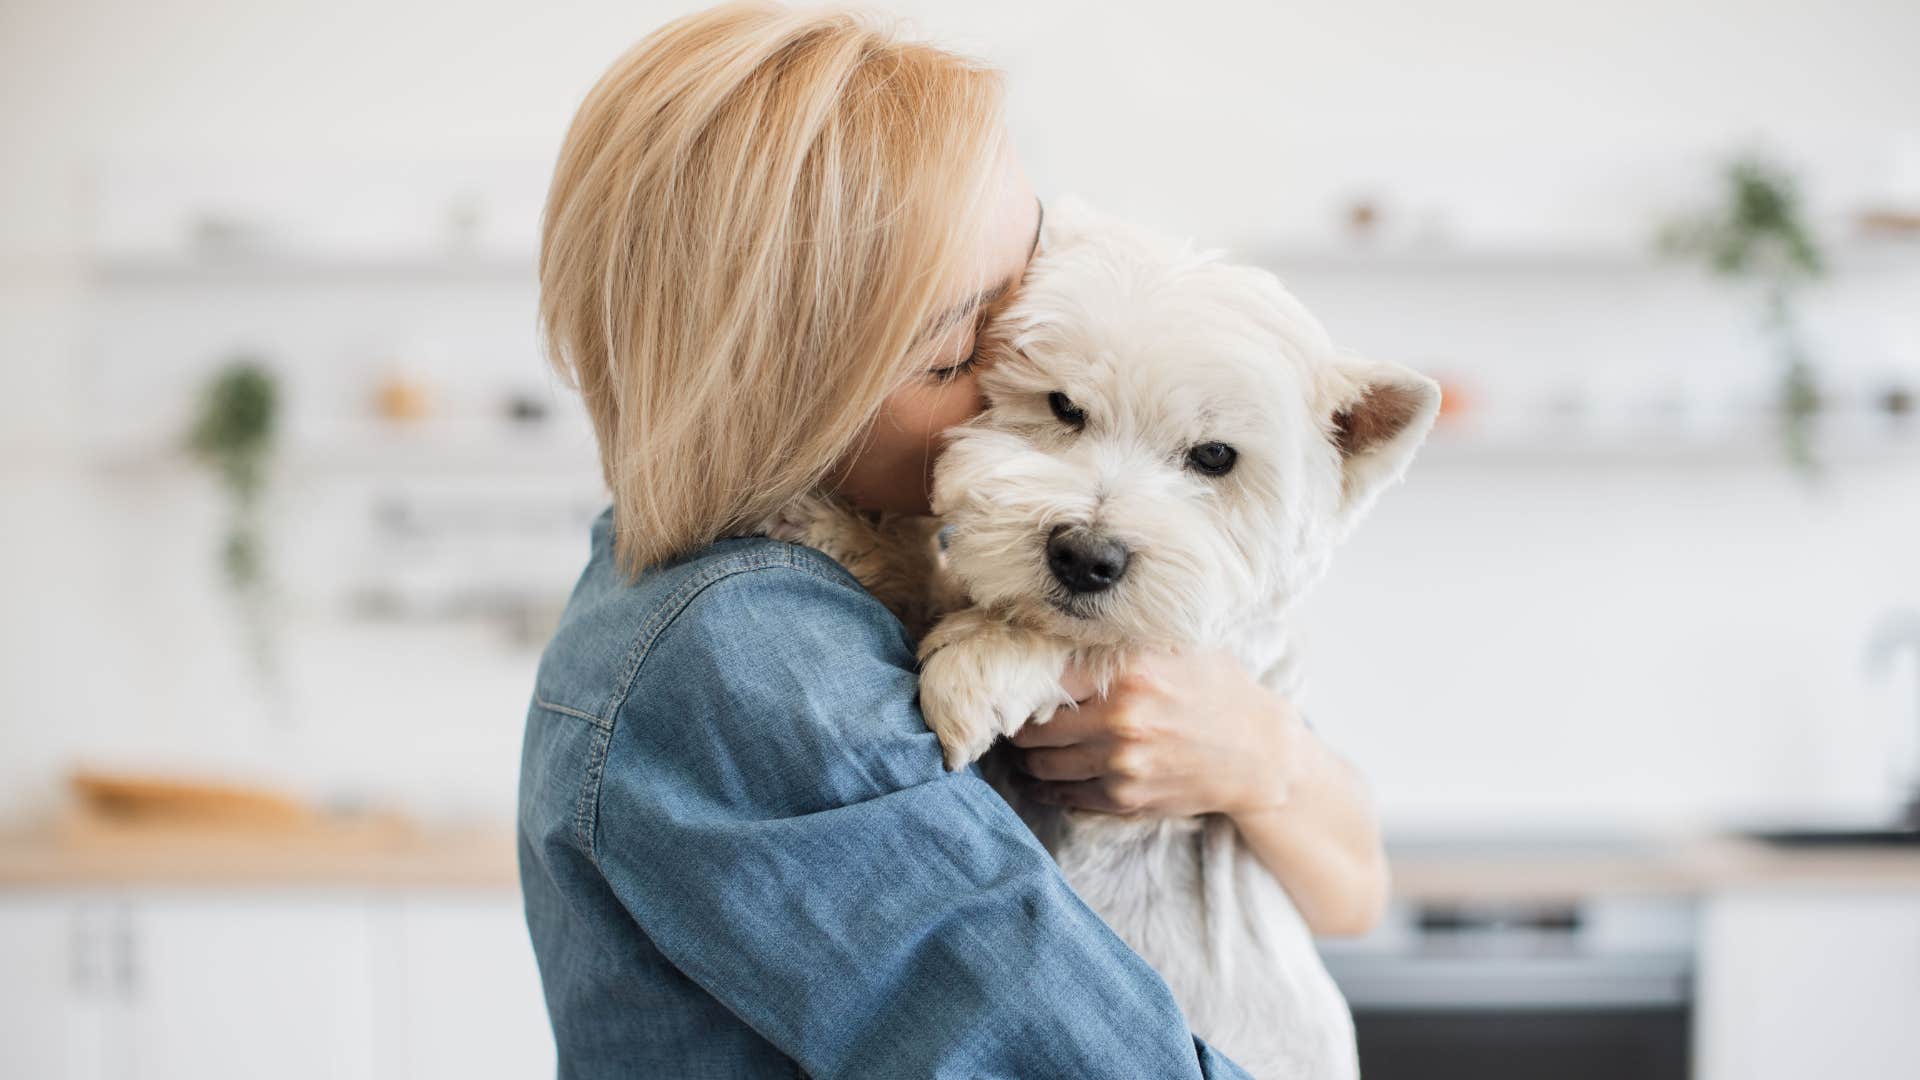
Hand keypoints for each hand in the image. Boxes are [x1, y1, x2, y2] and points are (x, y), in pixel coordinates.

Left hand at [1007, 647, 1303, 819]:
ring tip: (1031, 745)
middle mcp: (1122, 720)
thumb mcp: (1175, 648)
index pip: (1045, 678)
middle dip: (1019, 723)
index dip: (1024, 681)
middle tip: (1014, 716)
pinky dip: (1051, 786)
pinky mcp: (1127, 799)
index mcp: (1130, 673)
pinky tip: (1052, 774)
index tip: (1015, 680)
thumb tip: (1053, 630)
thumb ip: (1119, 642)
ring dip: (1030, 757)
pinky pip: (1066, 795)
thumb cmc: (1217, 690)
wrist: (1260, 754)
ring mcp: (1123, 765)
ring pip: (1042, 765)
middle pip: (1034, 727)